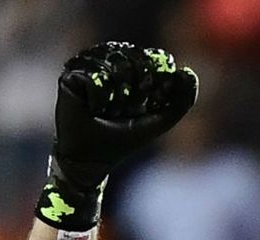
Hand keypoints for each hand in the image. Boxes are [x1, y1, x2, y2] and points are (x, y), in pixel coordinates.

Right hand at [52, 42, 197, 190]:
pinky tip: (93, 109)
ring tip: (108, 110)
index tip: (149, 101)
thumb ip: (181, 100)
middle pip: (134, 60)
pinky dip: (100, 98)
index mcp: (131, 68)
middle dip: (136, 90)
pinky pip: (96, 78)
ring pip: (115, 65)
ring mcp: (88, 66)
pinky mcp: (70, 75)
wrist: (92, 159)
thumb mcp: (160, 120)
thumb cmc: (124, 140)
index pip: (151, 59)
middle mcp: (109, 62)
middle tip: (124, 109)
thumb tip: (188, 72)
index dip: (154, 80)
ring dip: (118, 96)